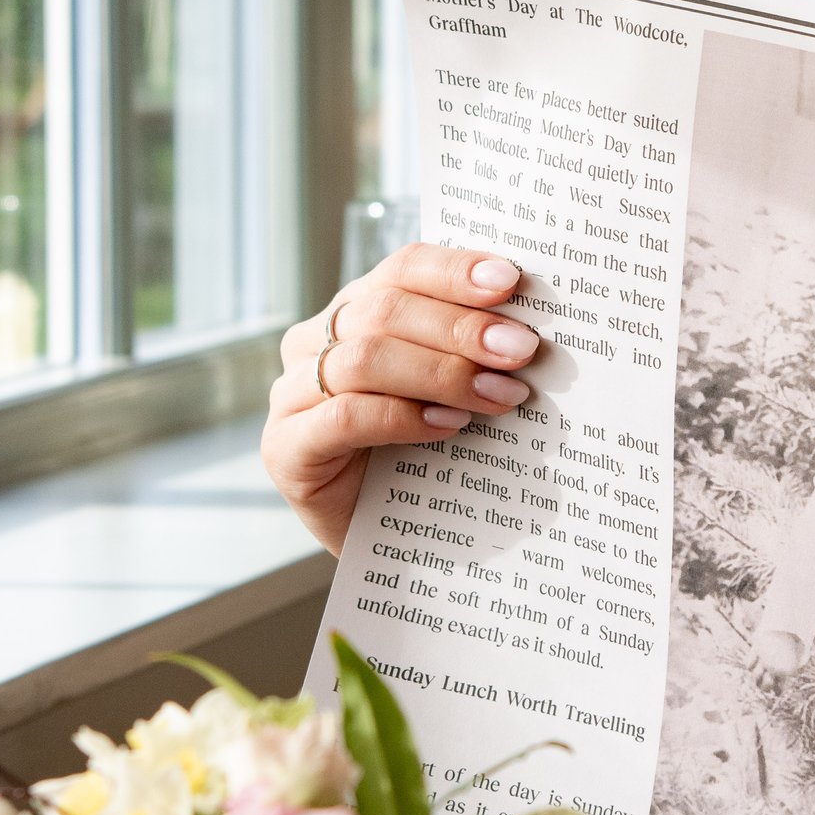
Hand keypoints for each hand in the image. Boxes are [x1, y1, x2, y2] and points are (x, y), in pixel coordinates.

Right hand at [263, 244, 541, 553]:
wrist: (396, 546)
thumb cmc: (430, 458)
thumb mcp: (454, 392)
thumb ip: (473, 352)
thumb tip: (528, 325)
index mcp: (356, 311)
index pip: (403, 268)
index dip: (455, 270)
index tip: (511, 281)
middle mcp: (314, 342)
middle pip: (384, 310)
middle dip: (461, 327)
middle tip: (522, 350)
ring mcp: (291, 394)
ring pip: (364, 358)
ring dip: (442, 373)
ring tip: (501, 396)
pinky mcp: (285, 448)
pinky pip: (346, 416)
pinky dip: (404, 416)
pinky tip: (450, 425)